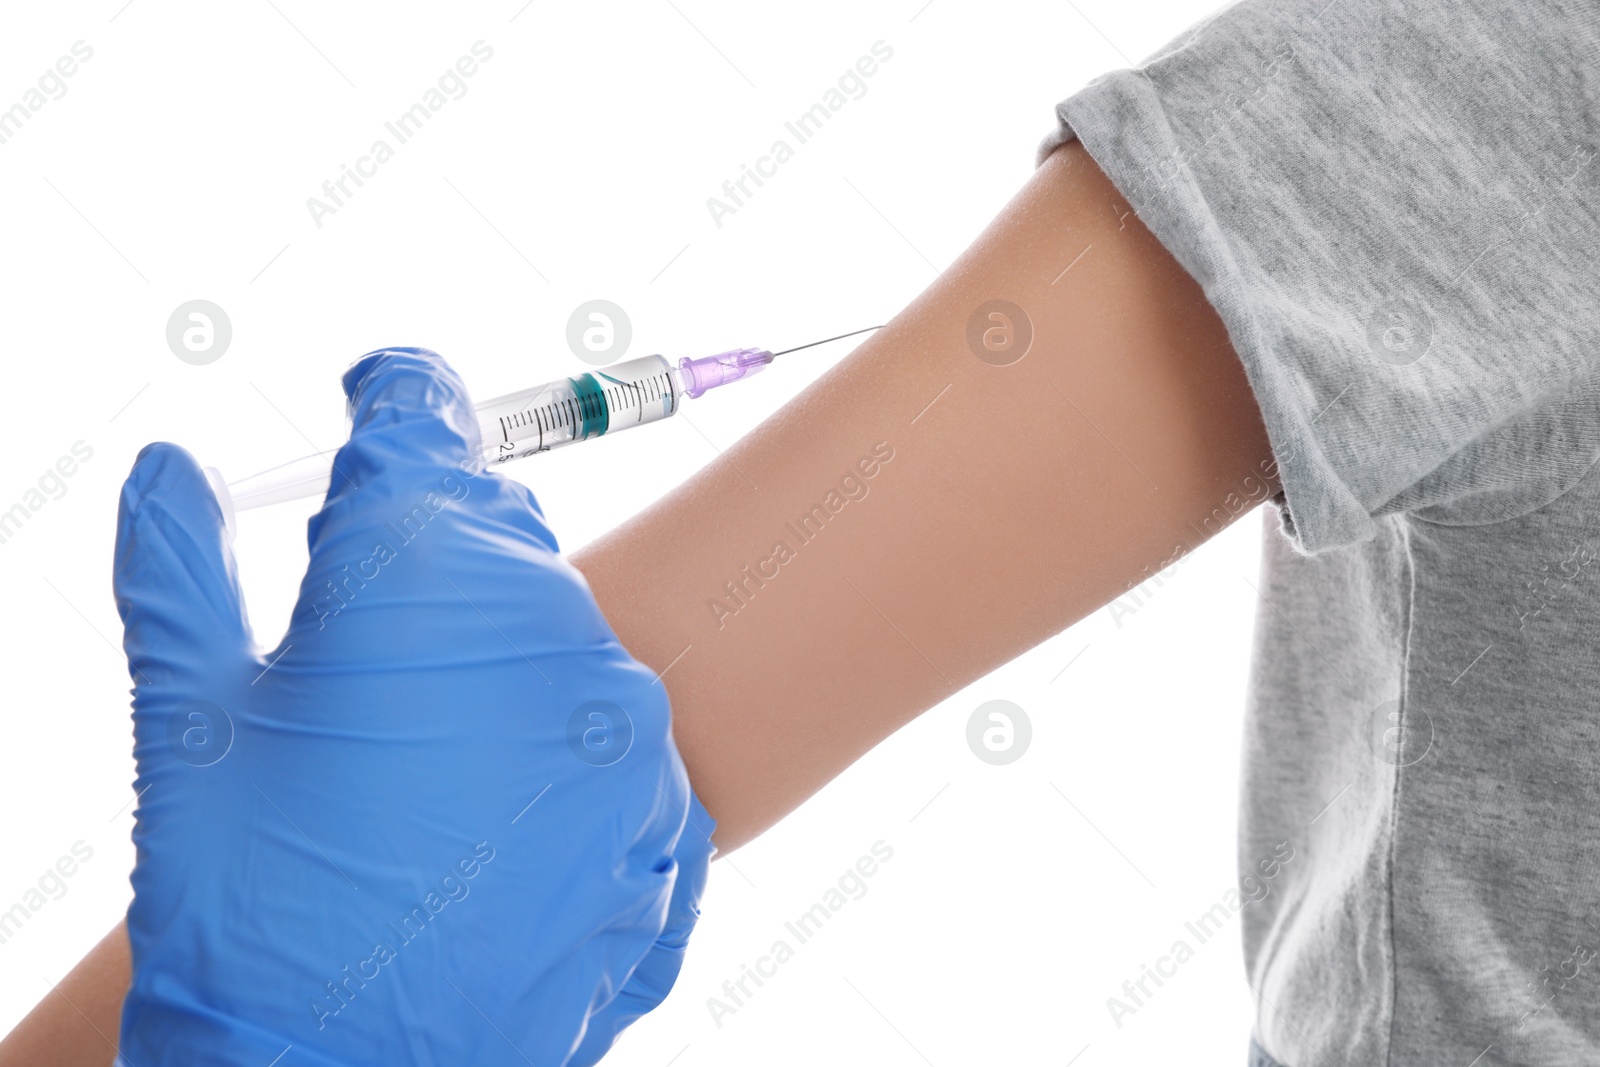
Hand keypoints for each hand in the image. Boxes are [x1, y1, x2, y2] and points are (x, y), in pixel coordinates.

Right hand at [113, 349, 712, 1064]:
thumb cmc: (249, 902)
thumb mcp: (191, 723)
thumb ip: (179, 570)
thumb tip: (171, 468)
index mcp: (425, 575)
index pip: (422, 423)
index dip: (396, 393)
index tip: (386, 386)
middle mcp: (553, 630)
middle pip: (497, 532)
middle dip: (431, 551)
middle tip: (365, 624)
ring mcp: (624, 729)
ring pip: (561, 636)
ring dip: (497, 660)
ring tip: (418, 757)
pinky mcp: (665, 811)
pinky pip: (610, 737)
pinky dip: (556, 748)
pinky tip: (490, 808)